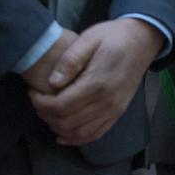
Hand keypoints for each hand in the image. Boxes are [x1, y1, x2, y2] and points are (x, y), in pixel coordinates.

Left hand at [28, 18, 165, 145]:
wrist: (143, 40)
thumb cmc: (114, 36)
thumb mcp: (90, 37)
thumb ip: (70, 59)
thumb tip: (53, 83)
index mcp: (98, 83)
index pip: (61, 106)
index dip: (40, 103)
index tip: (32, 91)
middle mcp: (107, 102)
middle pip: (66, 122)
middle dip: (45, 115)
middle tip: (38, 100)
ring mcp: (114, 110)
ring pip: (79, 133)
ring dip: (58, 128)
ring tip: (48, 112)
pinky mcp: (118, 113)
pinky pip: (94, 135)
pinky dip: (76, 138)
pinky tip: (63, 133)